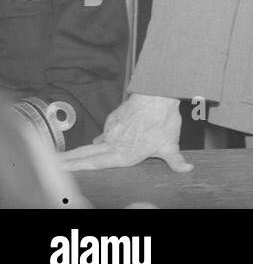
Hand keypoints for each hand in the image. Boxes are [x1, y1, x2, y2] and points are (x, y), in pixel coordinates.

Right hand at [58, 94, 190, 172]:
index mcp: (124, 153)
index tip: (61, 170)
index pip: (96, 163)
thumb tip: (187, 170)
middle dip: (69, 160)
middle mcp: (114, 143)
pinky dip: (105, 136)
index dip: (78, 167)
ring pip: (95, 143)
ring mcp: (111, 130)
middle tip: (54, 164)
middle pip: (86, 153)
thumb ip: (176, 160)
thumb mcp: (171, 143)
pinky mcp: (113, 118)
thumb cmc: (163, 119)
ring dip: (84, 150)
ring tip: (67, 158)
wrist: (158, 93)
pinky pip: (106, 131)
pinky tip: (104, 140)